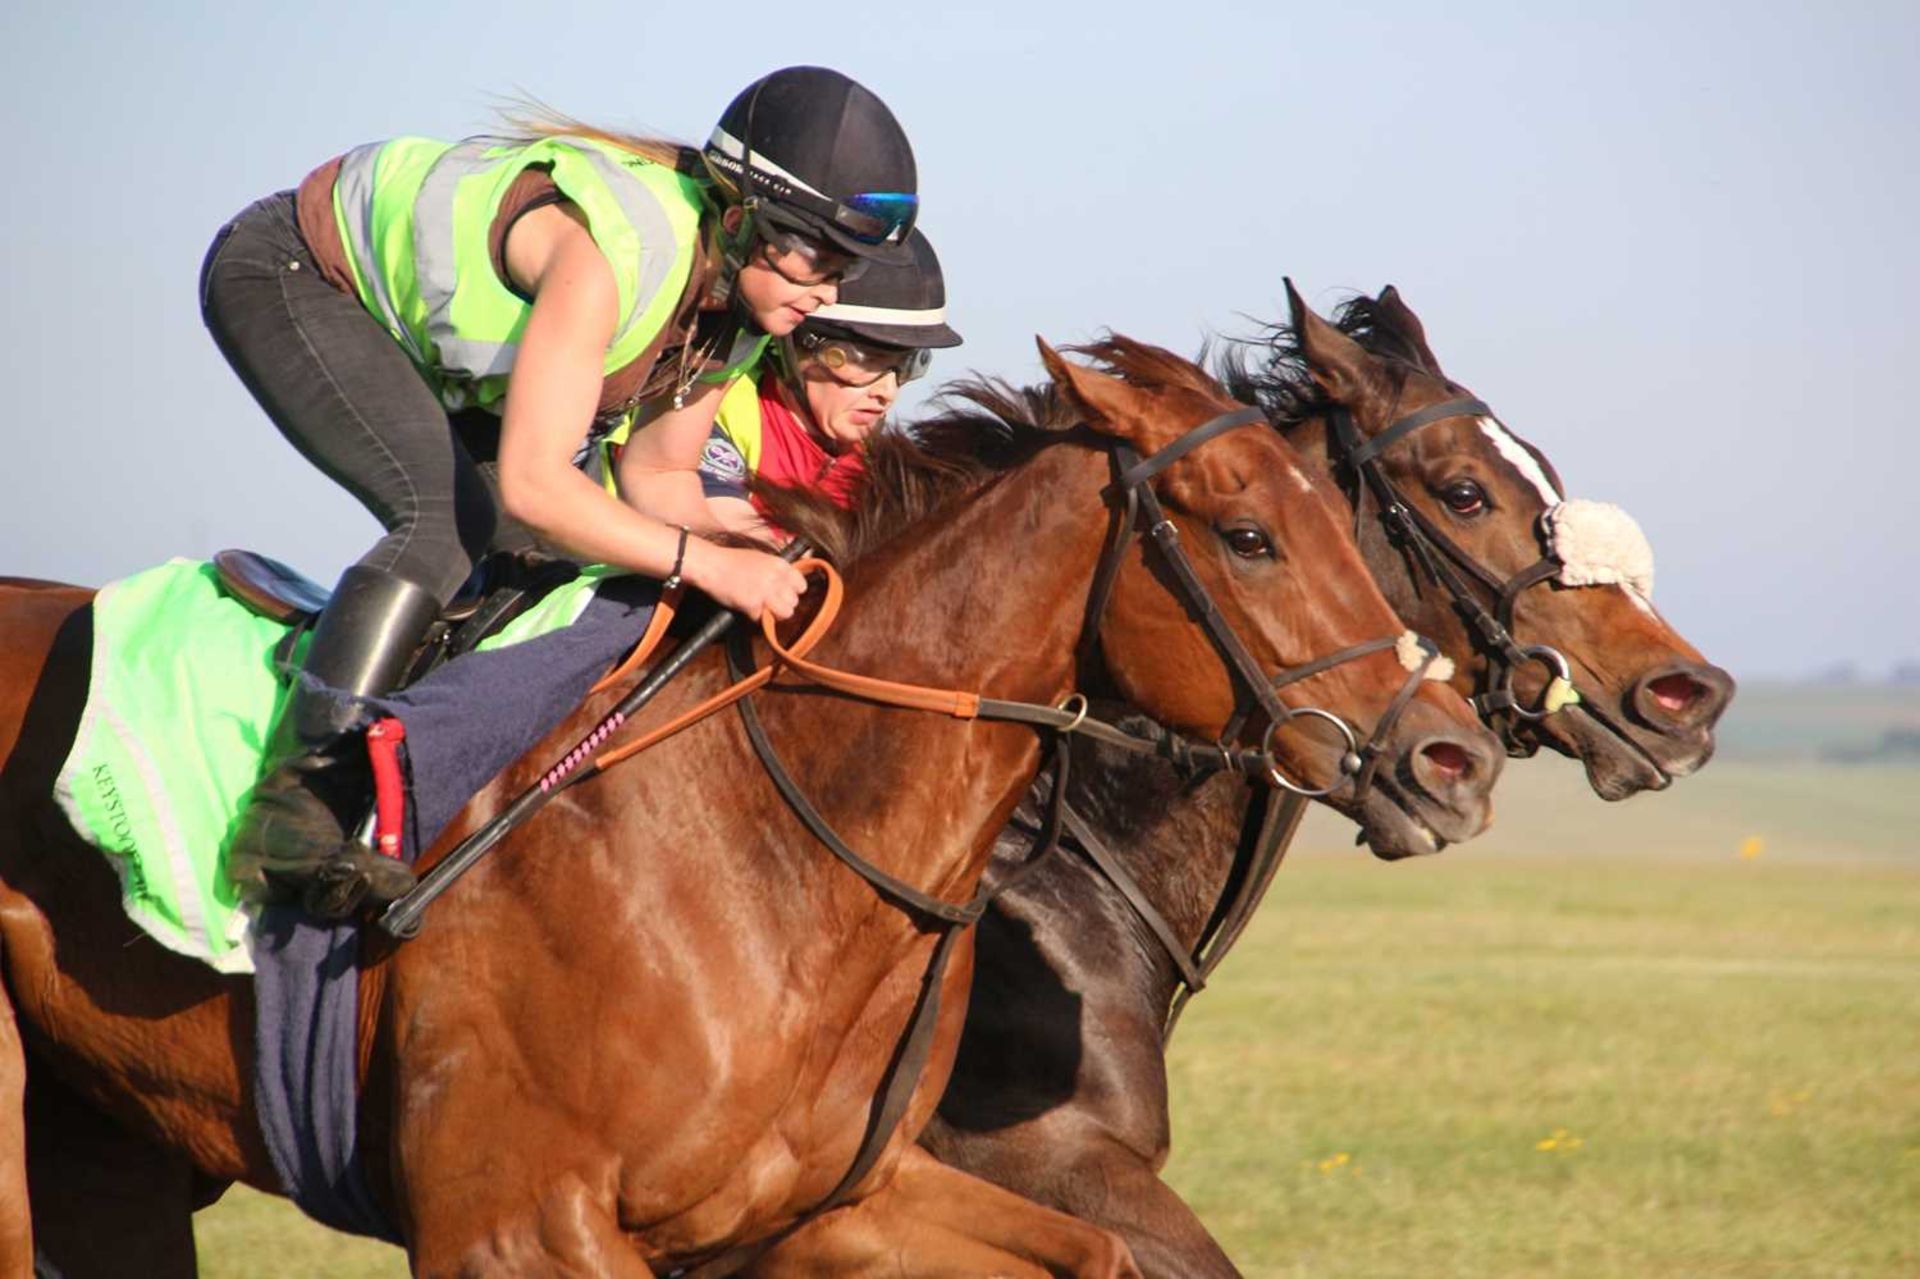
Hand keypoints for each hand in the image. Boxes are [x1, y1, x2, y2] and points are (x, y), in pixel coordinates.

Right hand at [683, 540, 808, 620]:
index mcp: (780, 565)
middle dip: (782, 605)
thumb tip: (791, 583)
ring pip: (784, 613)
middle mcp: (776, 578)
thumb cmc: (732, 562)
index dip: (793, 592)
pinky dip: (752, 615)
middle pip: (793, 602)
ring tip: (760, 607)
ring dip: (773, 614)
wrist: (711, 565)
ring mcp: (766, 592)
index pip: (801, 586)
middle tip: (768, 602)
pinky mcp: (754, 604)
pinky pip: (761, 618)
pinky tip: (744, 605)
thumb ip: (777, 570)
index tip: (784, 594)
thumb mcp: (761, 558)